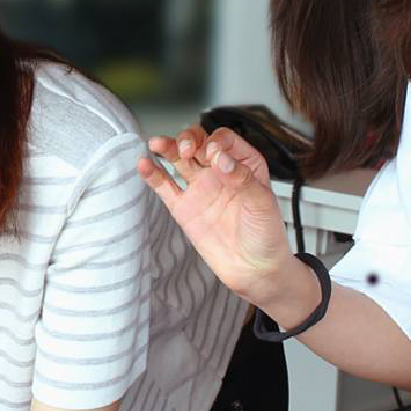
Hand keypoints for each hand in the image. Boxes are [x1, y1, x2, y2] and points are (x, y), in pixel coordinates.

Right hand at [137, 126, 294, 304]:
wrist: (254, 271)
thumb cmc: (266, 236)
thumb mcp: (263, 204)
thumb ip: (243, 179)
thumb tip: (220, 159)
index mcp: (243, 165)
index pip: (225, 140)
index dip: (216, 142)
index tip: (214, 154)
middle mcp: (219, 171)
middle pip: (198, 142)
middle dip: (189, 139)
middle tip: (187, 149)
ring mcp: (199, 188)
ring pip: (179, 159)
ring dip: (167, 148)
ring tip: (156, 144)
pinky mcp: (183, 207)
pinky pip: (165, 186)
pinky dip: (153, 174)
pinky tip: (144, 164)